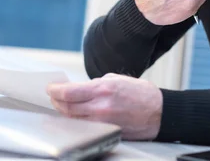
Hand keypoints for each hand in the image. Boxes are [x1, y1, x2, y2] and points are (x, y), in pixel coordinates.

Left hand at [47, 74, 162, 140]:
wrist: (159, 112)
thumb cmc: (141, 93)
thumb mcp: (117, 79)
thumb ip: (96, 84)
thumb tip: (80, 88)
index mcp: (104, 89)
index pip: (69, 93)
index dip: (55, 91)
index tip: (50, 88)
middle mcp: (101, 107)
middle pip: (67, 108)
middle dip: (57, 101)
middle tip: (53, 96)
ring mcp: (103, 122)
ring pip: (74, 119)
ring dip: (65, 112)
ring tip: (62, 105)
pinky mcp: (107, 131)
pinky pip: (85, 127)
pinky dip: (77, 121)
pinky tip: (76, 115)